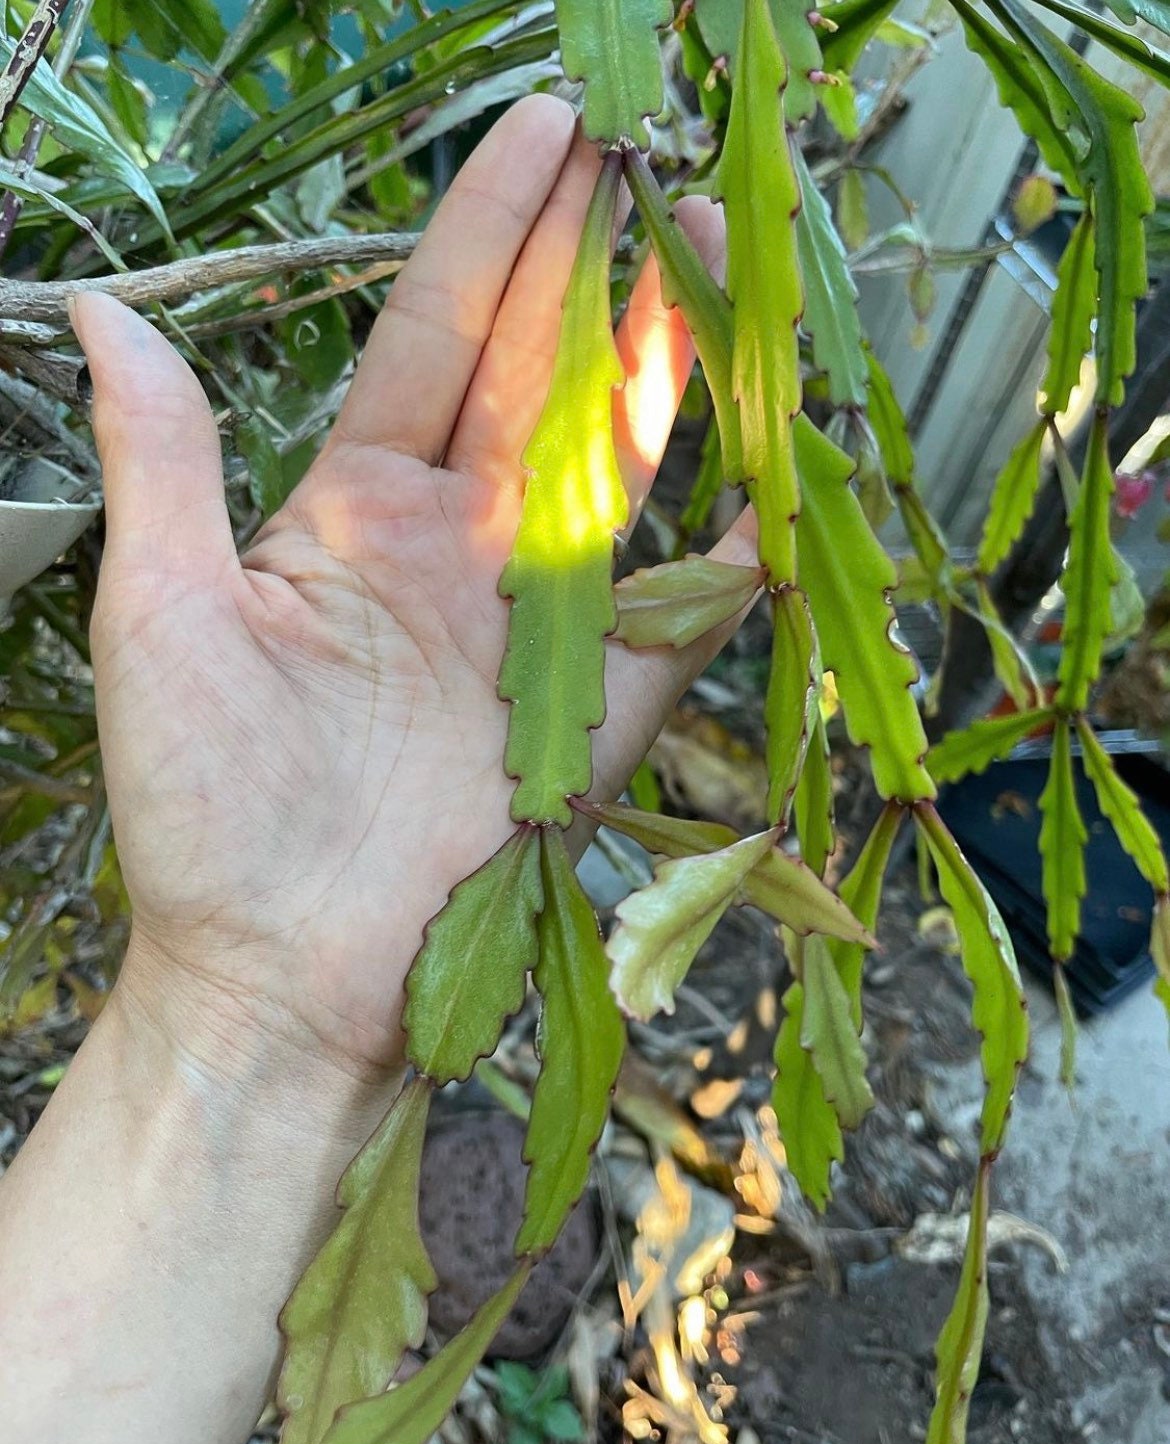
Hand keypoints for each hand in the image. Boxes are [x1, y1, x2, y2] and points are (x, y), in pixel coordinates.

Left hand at [75, 97, 749, 1089]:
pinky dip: (733, 547)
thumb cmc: (203, 806)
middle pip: (544, 373)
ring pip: (622, 460)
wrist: (282, 971)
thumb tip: (104, 308)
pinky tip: (778, 466)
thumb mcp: (158, 614)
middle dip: (596, 260)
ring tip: (717, 249)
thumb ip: (165, 460)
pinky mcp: (597, 707)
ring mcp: (536, 623)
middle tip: (653, 154)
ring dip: (671, 358)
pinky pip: (681, 610)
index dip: (492, 232)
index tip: (547, 131)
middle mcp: (458, 548)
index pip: (438, 337)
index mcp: (356, 512)